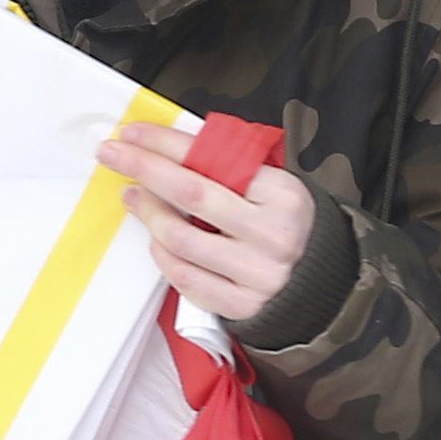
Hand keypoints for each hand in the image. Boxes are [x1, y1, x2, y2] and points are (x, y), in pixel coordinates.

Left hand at [95, 122, 313, 323]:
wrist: (330, 284)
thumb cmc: (289, 225)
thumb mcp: (276, 189)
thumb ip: (232, 171)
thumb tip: (167, 148)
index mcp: (283, 194)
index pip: (212, 161)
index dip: (166, 144)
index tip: (132, 132)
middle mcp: (273, 234)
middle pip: (190, 194)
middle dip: (143, 168)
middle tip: (110, 153)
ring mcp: (257, 274)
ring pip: (181, 239)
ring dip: (148, 213)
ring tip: (131, 195)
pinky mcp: (242, 306)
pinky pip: (185, 278)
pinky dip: (163, 255)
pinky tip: (155, 238)